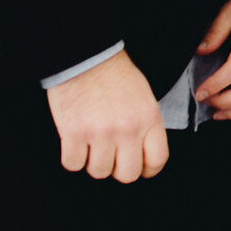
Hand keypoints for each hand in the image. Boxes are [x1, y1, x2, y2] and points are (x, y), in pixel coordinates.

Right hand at [49, 50, 168, 183]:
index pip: (158, 160)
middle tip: (112, 156)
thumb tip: (143, 155)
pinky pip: (72, 164)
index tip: (140, 167)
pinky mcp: (73, 133)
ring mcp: (100, 133)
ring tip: (92, 143)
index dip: (148, 169)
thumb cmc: (115, 75)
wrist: (86, 56)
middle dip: (119, 169)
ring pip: (99, 172)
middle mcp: (127, 129)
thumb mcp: (143, 98)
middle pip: (128, 175)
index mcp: (149, 118)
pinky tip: (75, 141)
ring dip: (93, 162)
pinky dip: (72, 157)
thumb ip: (146, 126)